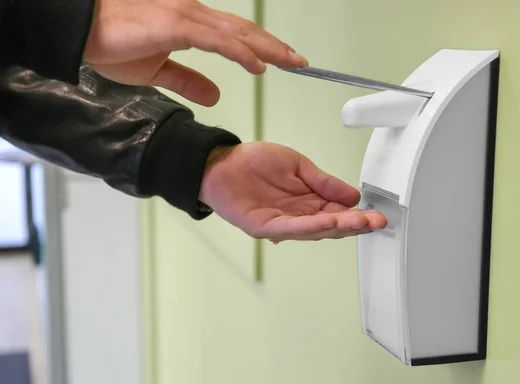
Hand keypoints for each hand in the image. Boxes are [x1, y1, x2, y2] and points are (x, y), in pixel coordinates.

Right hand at [84, 0, 307, 105]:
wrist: (82, 32)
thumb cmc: (112, 44)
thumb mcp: (158, 71)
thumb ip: (188, 80)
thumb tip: (214, 94)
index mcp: (191, 24)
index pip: (235, 35)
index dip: (261, 47)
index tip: (282, 61)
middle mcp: (194, 15)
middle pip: (245, 31)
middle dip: (275, 47)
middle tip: (300, 61)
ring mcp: (187, 17)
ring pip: (239, 34)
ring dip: (269, 49)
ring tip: (292, 62)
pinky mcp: (177, 25)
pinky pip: (220, 41)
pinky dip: (243, 54)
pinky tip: (260, 66)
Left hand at [199, 142, 387, 242]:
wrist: (221, 163)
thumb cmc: (254, 163)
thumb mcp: (298, 166)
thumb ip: (324, 182)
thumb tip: (353, 195)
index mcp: (308, 202)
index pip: (339, 212)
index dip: (358, 215)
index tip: (377, 214)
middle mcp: (297, 217)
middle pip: (332, 225)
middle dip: (355, 224)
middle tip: (377, 221)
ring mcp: (281, 225)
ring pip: (315, 230)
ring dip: (339, 226)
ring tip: (360, 222)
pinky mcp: (264, 227)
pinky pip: (291, 228)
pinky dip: (311, 226)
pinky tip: (329, 221)